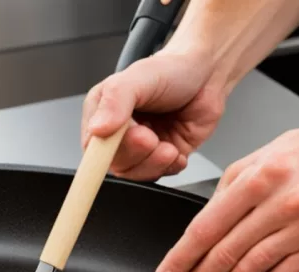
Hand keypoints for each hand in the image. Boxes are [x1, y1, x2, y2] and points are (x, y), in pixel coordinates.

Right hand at [81, 51, 224, 180]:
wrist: (205, 72)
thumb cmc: (170, 69)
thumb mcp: (139, 77)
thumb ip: (116, 100)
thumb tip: (97, 129)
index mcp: (101, 113)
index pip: (93, 147)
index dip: (107, 153)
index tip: (130, 140)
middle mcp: (118, 133)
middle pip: (114, 163)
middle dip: (136, 154)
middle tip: (151, 137)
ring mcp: (141, 147)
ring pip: (136, 173)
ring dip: (154, 163)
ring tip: (168, 146)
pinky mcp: (162, 156)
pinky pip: (160, 174)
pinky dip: (170, 167)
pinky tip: (177, 150)